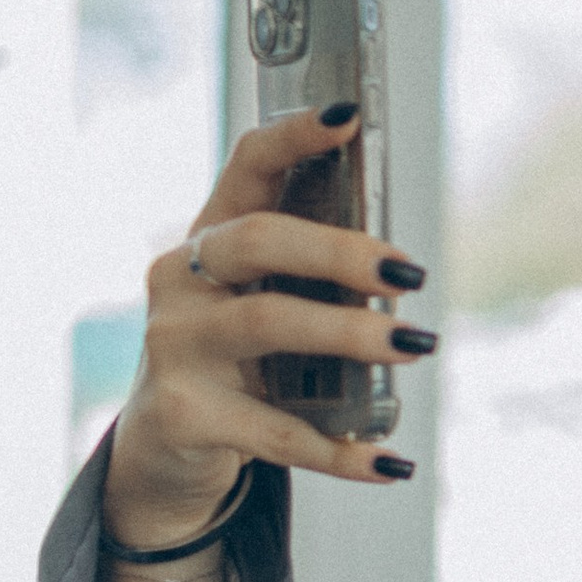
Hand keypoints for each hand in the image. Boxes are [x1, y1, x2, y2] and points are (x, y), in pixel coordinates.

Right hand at [101, 110, 434, 554]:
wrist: (164, 454)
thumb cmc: (237, 363)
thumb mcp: (265, 309)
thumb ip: (314, 283)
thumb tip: (401, 277)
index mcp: (208, 238)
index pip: (247, 166)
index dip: (296, 137)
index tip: (350, 117)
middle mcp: (180, 281)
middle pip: (260, 241)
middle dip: (341, 251)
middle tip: (408, 273)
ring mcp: (173, 346)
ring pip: (267, 322)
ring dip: (351, 335)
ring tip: (416, 344)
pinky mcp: (181, 414)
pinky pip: (275, 430)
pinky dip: (341, 450)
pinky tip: (391, 463)